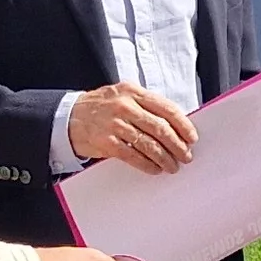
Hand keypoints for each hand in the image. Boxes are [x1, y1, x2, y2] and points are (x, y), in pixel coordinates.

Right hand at [69, 82, 198, 171]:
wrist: (68, 118)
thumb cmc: (100, 108)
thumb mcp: (122, 96)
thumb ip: (145, 106)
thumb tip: (175, 126)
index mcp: (132, 91)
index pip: (165, 107)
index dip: (183, 124)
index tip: (192, 137)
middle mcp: (124, 105)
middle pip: (160, 127)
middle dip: (177, 145)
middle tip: (186, 156)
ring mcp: (114, 124)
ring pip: (148, 144)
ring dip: (165, 158)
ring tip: (173, 166)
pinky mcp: (106, 142)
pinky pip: (132, 156)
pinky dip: (147, 164)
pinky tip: (154, 169)